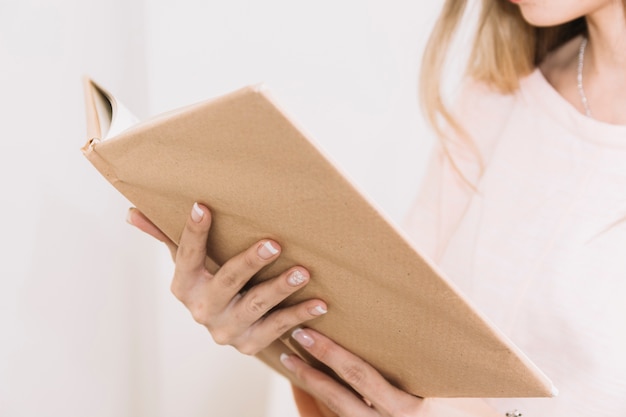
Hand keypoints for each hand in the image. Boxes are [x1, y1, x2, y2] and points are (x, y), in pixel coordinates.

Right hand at [126, 203, 327, 354]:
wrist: (230, 328)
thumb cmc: (210, 282)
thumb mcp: (189, 262)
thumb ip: (164, 236)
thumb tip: (131, 212)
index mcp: (184, 286)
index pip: (186, 255)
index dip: (194, 231)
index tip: (204, 206)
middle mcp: (202, 309)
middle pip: (227, 281)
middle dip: (250, 262)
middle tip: (275, 243)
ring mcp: (227, 330)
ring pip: (256, 305)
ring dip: (280, 288)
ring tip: (303, 272)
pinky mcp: (251, 345)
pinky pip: (277, 328)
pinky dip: (299, 316)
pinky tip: (319, 303)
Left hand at [281, 329, 501, 416]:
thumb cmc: (470, 409)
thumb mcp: (448, 383)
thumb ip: (420, 360)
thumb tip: (395, 322)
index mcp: (408, 408)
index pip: (361, 378)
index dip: (331, 355)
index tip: (308, 333)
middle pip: (340, 397)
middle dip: (311, 370)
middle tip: (293, 340)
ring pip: (336, 413)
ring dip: (310, 387)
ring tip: (291, 361)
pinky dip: (319, 406)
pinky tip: (305, 388)